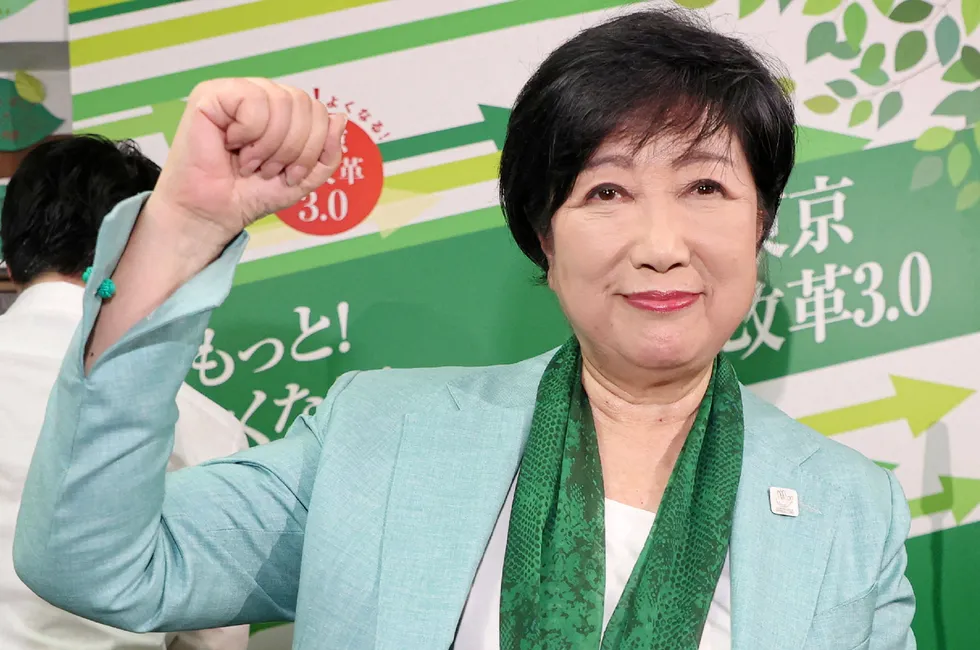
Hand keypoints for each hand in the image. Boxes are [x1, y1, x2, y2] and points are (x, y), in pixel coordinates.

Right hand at [147, 78, 345, 247]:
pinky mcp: (211, 94)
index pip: (318, 110)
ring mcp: (236, 91)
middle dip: (293, 149)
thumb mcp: (304, 178)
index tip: (291, 173)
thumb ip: (327, 153)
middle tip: (269, 170)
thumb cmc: (251, 193)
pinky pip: (252, 100)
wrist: (215, 213)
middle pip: (304, 103)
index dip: (313, 146)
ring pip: (282, 101)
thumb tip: (339, 117)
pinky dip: (249, 133)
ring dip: (271, 144)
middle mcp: (261, 95)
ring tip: (251, 162)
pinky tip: (232, 146)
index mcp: (282, 111)